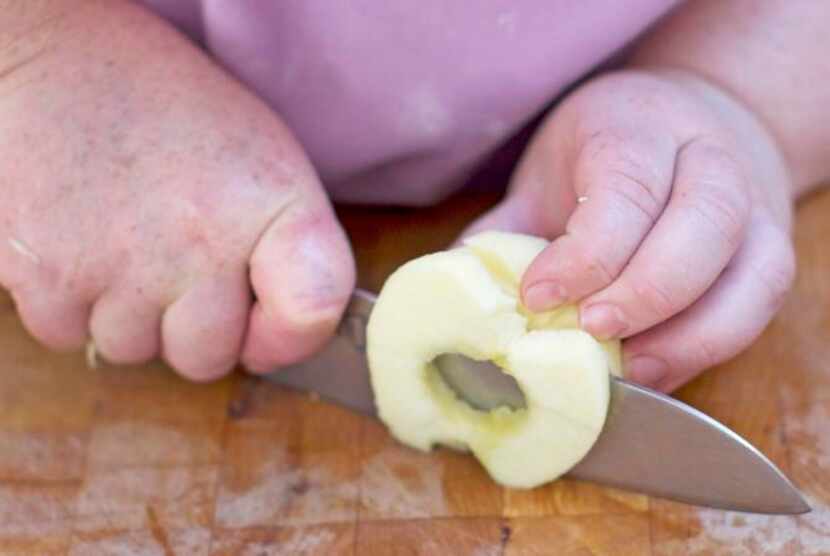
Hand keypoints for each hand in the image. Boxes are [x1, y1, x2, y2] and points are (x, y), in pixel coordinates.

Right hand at [0, 1, 353, 379]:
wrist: (59, 58)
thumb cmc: (171, 110)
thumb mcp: (261, 159)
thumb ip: (285, 246)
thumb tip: (276, 334)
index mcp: (271, 205)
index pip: (313, 310)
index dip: (289, 337)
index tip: (264, 326)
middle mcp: (202, 245)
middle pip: (206, 359)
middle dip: (191, 328)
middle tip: (172, 261)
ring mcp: (121, 267)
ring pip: (133, 351)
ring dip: (127, 314)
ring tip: (121, 238)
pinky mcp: (46, 276)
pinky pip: (68, 334)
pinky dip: (70, 303)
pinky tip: (79, 241)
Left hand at [463, 70, 794, 391]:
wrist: (687, 124)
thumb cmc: (604, 154)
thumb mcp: (548, 174)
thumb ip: (507, 230)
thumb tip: (457, 298)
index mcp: (639, 127)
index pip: (627, 188)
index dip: (587, 252)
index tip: (536, 296)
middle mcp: (709, 158)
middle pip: (703, 222)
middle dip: (645, 290)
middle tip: (589, 331)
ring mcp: (753, 205)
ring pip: (751, 269)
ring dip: (689, 331)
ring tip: (629, 367)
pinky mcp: (770, 248)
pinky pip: (759, 302)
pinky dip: (712, 343)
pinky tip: (659, 366)